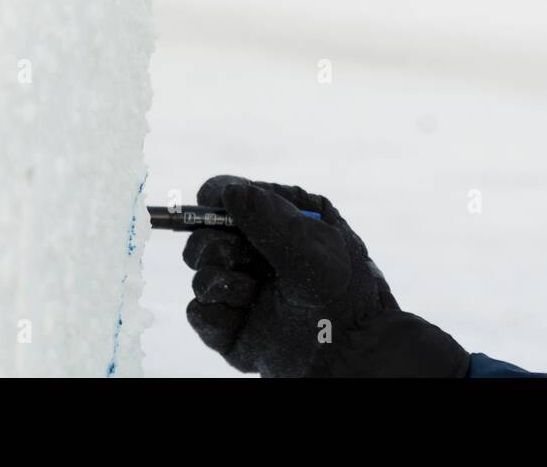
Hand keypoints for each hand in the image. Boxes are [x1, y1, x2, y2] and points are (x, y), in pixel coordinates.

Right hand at [183, 175, 469, 376]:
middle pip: (205, 234)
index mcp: (284, 220)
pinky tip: (242, 317)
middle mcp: (259, 251)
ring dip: (221, 283)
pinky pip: (199, 312)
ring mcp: (243, 288)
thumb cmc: (342, 294)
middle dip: (213, 246)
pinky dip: (215, 315)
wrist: (347, 354)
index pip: (234, 196)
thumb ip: (271, 220)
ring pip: (200, 272)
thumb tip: (229, 191)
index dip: (215, 201)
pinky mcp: (230, 326)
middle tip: (238, 260)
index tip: (211, 208)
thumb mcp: (313, 250)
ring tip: (252, 295)